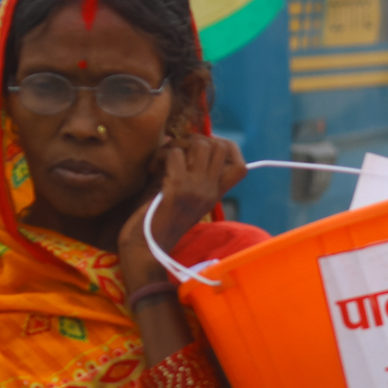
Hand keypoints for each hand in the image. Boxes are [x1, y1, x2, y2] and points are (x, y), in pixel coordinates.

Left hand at [118, 135, 246, 289]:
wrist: (146, 248)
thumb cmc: (158, 221)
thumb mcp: (185, 198)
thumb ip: (193, 175)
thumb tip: (189, 143)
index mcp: (215, 194)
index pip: (241, 166)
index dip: (227, 148)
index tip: (202, 149)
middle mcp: (211, 191)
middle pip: (220, 146)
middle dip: (196, 139)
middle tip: (178, 151)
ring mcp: (197, 189)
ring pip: (201, 145)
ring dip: (178, 144)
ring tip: (164, 158)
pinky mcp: (177, 189)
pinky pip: (175, 154)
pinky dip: (161, 155)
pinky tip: (153, 167)